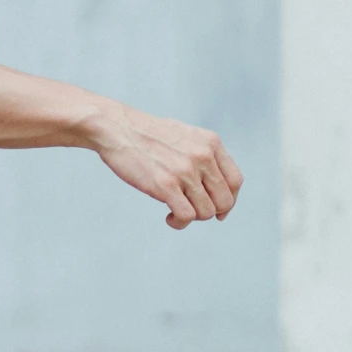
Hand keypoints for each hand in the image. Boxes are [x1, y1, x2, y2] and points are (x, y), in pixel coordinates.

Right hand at [89, 103, 242, 228]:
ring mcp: (184, 171)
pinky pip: (186, 216)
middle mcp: (202, 156)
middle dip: (211, 212)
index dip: (229, 200)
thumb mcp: (185, 135)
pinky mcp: (165, 185)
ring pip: (206, 211)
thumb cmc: (147, 134)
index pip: (235, 181)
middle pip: (224, 200)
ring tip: (176, 214)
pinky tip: (169, 218)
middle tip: (193, 211)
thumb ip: (204, 154)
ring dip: (192, 218)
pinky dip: (179, 223)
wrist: (116, 128)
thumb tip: (216, 182)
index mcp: (210, 143)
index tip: (218, 209)